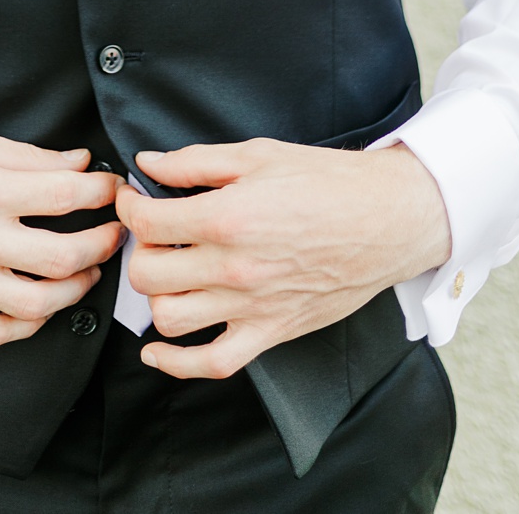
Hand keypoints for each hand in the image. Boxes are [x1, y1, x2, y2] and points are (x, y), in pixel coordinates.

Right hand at [0, 117, 122, 347]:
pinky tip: (42, 305)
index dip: (104, 191)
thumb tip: (80, 167)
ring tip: (87, 270)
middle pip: (64, 257)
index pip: (67, 196)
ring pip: (35, 304)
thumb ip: (29, 157)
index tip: (113, 187)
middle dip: (105, 242)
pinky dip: (27, 324)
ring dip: (76, 289)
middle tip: (115, 229)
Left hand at [119, 140, 451, 378]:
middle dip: (141, 249)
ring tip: (172, 273)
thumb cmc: (331, 183)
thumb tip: (148, 163)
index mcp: (228, 217)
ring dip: (158, 295)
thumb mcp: (261, 155)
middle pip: (147, 273)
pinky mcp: (270, 331)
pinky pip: (209, 363)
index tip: (136, 199)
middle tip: (157, 234)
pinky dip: (175, 364)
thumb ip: (197, 161)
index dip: (130, 207)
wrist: (388, 218)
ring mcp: (250, 304)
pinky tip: (159, 350)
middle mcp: (234, 266)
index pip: (147, 222)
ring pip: (168, 318)